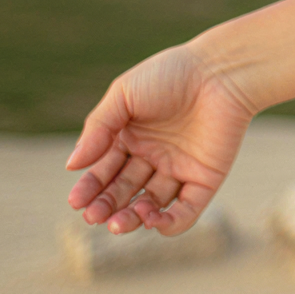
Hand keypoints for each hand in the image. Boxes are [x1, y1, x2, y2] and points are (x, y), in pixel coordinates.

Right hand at [64, 43, 255, 235]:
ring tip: (118, 222)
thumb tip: (72, 166)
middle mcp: (153, 157)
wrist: (222, 70)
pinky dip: (169, 223)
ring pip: (150, 206)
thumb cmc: (172, 74)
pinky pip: (186, 211)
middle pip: (124, 193)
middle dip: (106, 208)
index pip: (104, 172)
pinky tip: (151, 220)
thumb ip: (98, 128)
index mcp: (131, 138)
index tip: (77, 201)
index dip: (89, 189)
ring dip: (132, 219)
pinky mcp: (205, 179)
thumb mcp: (125, 95)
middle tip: (94, 216)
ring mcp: (179, 170)